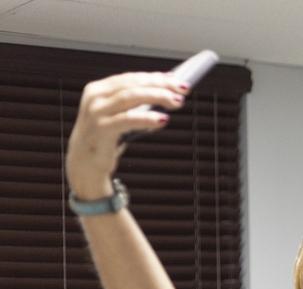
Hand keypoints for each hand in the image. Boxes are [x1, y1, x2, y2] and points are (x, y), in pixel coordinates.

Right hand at [66, 72, 188, 197]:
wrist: (85, 162)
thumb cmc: (106, 137)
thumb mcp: (120, 115)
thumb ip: (137, 104)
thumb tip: (166, 92)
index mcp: (99, 89)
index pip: (131, 78)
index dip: (156, 77)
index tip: (177, 81)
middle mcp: (96, 97)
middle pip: (133, 85)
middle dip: (160, 86)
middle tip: (182, 91)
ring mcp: (96, 112)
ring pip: (130, 97)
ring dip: (156, 97)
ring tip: (176, 102)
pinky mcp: (101, 129)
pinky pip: (127, 120)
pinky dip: (146, 118)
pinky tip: (162, 120)